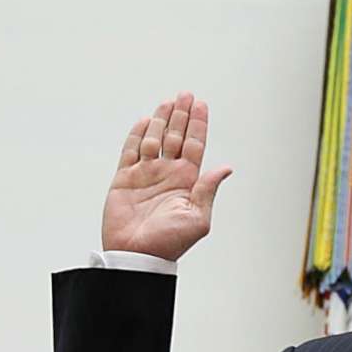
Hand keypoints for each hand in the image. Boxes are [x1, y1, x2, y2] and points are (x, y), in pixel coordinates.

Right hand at [100, 93, 232, 261]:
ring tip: (168, 102)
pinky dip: (136, 135)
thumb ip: (208, 190)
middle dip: (181, 115)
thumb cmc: (169, 243)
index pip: (194, 145)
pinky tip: (143, 121)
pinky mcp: (125, 179)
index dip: (198, 124)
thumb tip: (226, 168)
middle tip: (186, 95)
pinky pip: (131, 151)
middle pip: (175, 136)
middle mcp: (167, 174)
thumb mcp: (198, 218)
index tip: (201, 105)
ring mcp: (146, 175)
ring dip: (161, 120)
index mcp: (186, 181)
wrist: (136, 256)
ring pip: (154, 139)